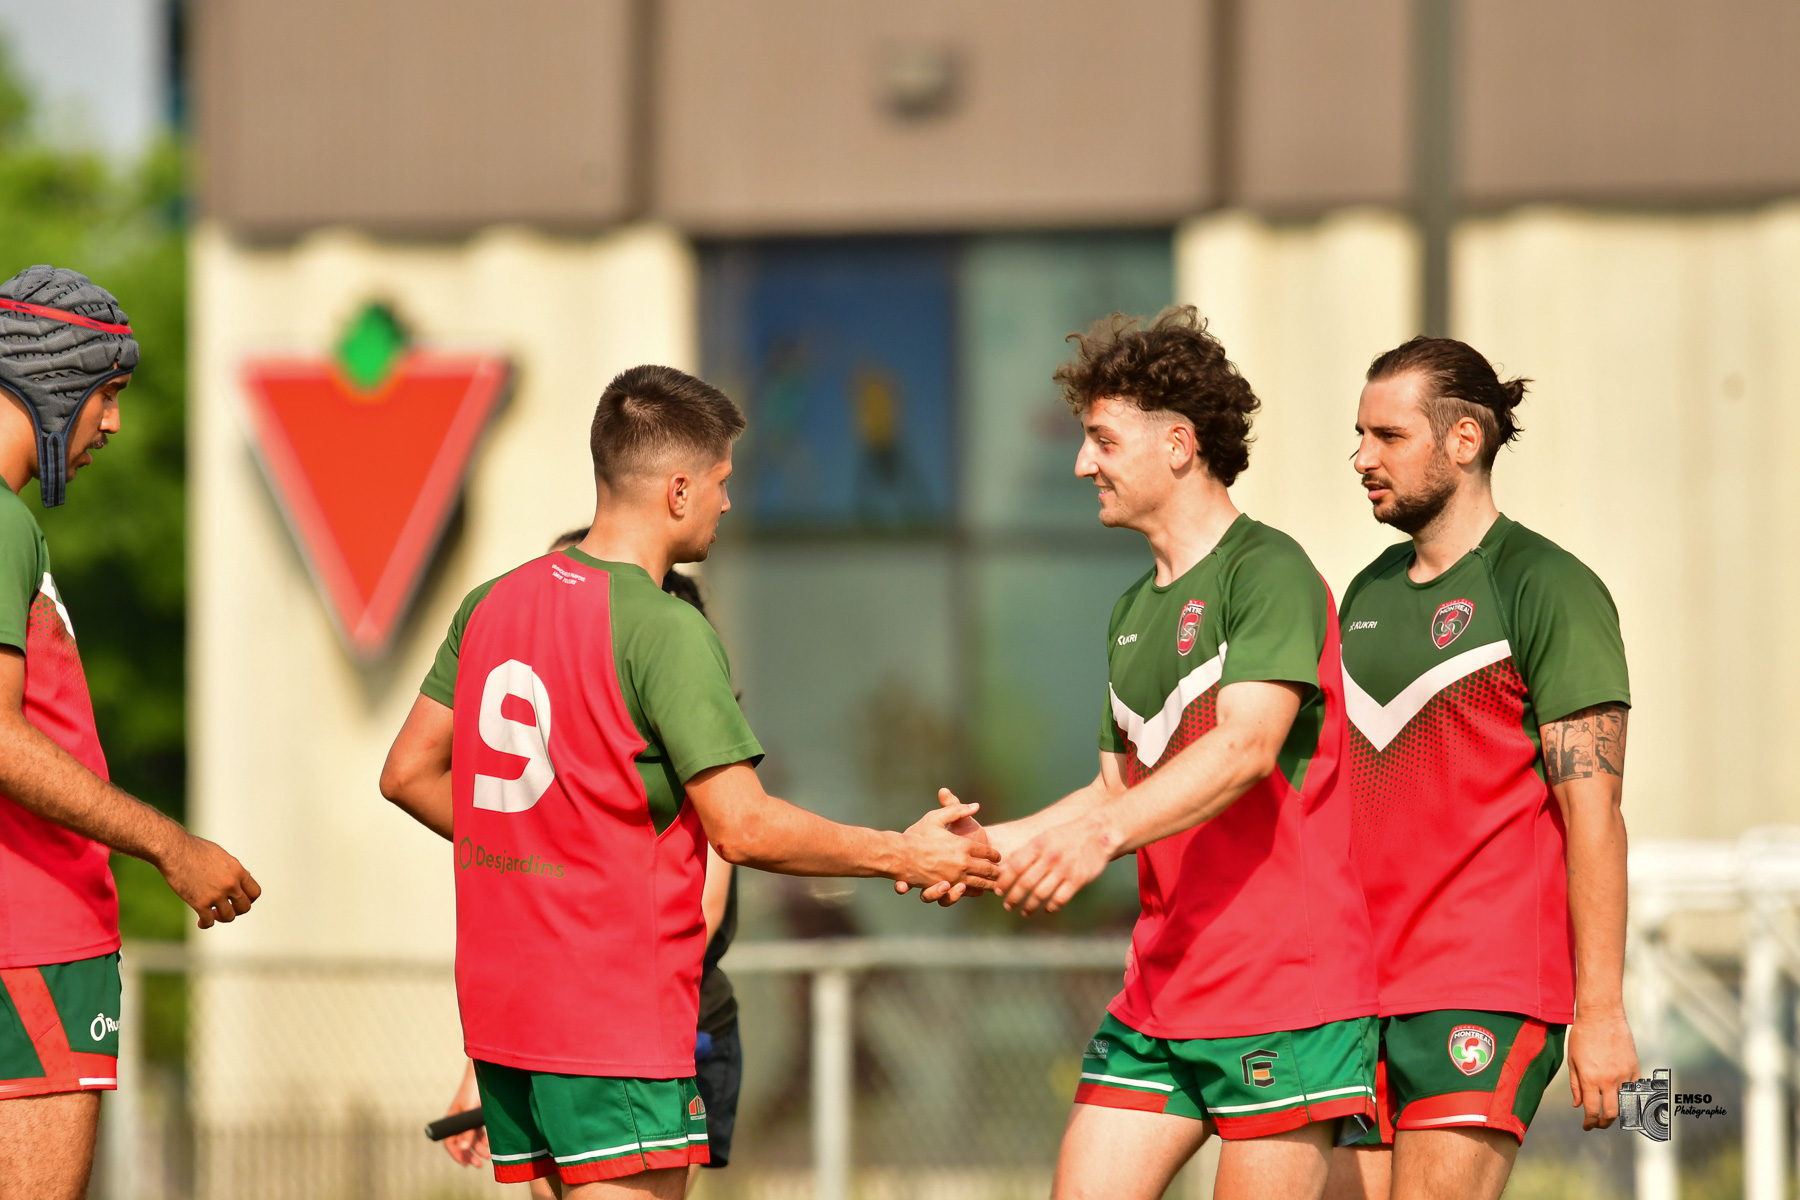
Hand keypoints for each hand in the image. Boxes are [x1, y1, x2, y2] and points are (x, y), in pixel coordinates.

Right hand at [158, 833, 260, 928]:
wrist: (174, 850)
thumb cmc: (195, 849)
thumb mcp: (221, 855)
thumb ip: (234, 868)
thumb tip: (247, 876)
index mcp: (238, 871)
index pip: (255, 892)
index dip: (248, 899)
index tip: (238, 901)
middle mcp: (231, 884)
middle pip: (245, 907)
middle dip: (236, 910)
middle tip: (225, 908)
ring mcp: (216, 894)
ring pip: (229, 916)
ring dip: (221, 917)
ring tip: (213, 914)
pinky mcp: (200, 903)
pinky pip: (208, 922)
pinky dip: (205, 924)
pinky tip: (201, 922)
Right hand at [443, 1060, 488, 1167]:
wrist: (484, 1074)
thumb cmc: (473, 1092)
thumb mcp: (469, 1114)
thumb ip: (468, 1132)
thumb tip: (465, 1149)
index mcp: (453, 1122)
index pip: (450, 1143)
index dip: (457, 1154)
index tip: (466, 1164)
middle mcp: (460, 1122)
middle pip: (462, 1143)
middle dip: (469, 1155)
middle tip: (478, 1165)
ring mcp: (470, 1119)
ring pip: (473, 1139)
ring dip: (480, 1148)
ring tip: (489, 1156)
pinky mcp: (479, 1115)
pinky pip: (480, 1131)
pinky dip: (485, 1139)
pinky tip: (491, 1144)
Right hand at [890, 800, 1000, 894]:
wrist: (897, 855)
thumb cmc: (916, 835)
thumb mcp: (936, 817)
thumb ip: (957, 809)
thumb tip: (976, 805)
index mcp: (962, 845)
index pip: (986, 851)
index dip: (994, 854)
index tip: (998, 857)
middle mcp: (961, 863)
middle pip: (986, 869)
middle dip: (996, 871)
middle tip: (1000, 872)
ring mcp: (953, 878)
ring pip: (978, 883)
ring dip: (988, 884)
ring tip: (994, 886)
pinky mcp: (944, 889)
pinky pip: (963, 893)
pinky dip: (971, 893)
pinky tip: (974, 891)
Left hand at [999, 813, 1112, 915]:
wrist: (1098, 833)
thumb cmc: (1066, 836)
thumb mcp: (1044, 837)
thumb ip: (1025, 852)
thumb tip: (1003, 868)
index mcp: (1038, 845)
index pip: (1015, 866)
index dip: (1004, 881)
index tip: (999, 891)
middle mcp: (1050, 857)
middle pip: (1025, 883)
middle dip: (1014, 898)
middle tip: (1008, 906)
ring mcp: (1064, 869)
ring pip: (1040, 894)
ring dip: (1029, 906)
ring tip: (1025, 912)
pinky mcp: (1078, 879)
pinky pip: (1060, 899)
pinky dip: (1051, 908)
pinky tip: (1046, 910)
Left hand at [1567, 1006, 1636, 1128]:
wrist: (1601, 1016)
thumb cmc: (1582, 1036)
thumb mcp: (1572, 1060)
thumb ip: (1576, 1085)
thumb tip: (1578, 1106)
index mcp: (1590, 1079)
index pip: (1591, 1111)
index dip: (1590, 1123)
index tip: (1587, 1126)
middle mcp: (1608, 1080)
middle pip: (1611, 1114)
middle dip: (1604, 1123)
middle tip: (1599, 1123)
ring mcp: (1624, 1075)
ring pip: (1626, 1104)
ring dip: (1618, 1111)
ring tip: (1609, 1111)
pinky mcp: (1635, 1068)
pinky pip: (1635, 1090)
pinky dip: (1630, 1097)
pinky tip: (1622, 1097)